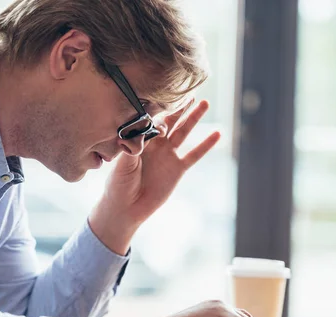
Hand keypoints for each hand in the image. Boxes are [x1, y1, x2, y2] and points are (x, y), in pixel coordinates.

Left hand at [88, 100, 219, 253]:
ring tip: (204, 102)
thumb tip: (141, 135)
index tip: (162, 95)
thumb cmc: (118, 185)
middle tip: (189, 89)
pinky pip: (194, 154)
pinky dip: (206, 145)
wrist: (127, 208)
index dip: (157, 108)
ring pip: (183, 131)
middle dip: (179, 105)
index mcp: (140, 139)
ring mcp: (168, 155)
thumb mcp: (122, 165)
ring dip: (193, 117)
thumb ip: (132, 148)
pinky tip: (217, 134)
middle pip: (170, 120)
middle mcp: (155, 144)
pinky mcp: (178, 168)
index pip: (151, 118)